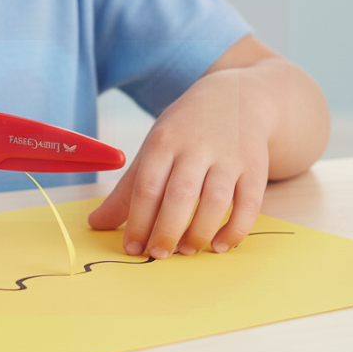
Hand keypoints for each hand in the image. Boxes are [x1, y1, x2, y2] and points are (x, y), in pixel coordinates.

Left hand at [87, 66, 275, 257]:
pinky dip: (235, 230)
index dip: (138, 221)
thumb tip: (97, 223)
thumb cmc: (185, 130)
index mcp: (164, 141)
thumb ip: (128, 190)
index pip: (147, 186)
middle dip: (166, 231)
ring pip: (216, 201)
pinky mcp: (255, 168)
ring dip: (199, 232)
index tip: (132, 248)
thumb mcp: (154, 148)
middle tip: (157, 254)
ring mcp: (229, 157)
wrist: (235, 96)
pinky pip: (249, 205)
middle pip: (180, 195)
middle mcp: (197, 148)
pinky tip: (219, 245)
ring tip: (186, 251)